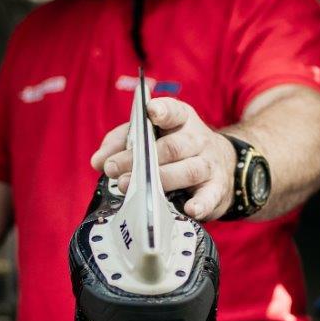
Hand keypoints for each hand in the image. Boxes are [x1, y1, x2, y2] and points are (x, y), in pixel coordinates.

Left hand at [90, 97, 235, 220]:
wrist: (221, 164)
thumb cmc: (175, 148)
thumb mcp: (150, 136)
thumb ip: (121, 142)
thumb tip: (98, 161)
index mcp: (180, 119)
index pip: (172, 111)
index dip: (162, 111)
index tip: (150, 112)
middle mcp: (197, 139)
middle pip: (171, 147)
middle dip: (141, 159)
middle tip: (115, 170)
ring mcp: (209, 163)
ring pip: (188, 170)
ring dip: (160, 180)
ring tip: (136, 190)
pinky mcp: (217, 188)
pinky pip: (210, 196)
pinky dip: (201, 204)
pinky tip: (190, 209)